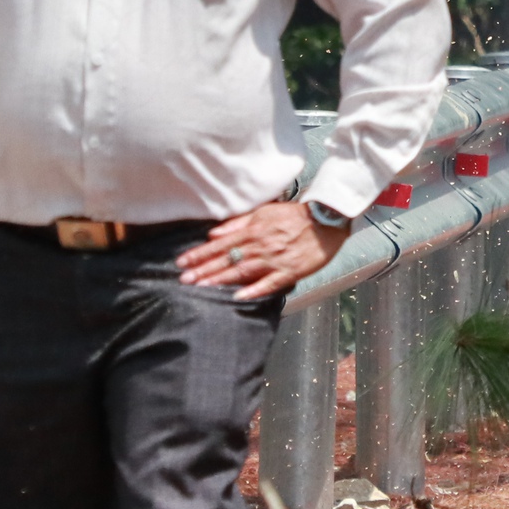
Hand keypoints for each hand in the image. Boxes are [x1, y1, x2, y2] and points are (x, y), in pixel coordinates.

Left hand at [177, 201, 349, 299]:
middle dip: (203, 270)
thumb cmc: (295, 215)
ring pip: (243, 271)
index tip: (181, 262)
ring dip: (220, 280)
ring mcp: (275, 260)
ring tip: (201, 288)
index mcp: (253, 231)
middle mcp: (261, 246)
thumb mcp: (264, 211)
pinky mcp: (290, 271)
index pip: (220, 244)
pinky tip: (238, 297)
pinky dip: (254, 290)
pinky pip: (269, 283)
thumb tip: (214, 233)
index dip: (200, 254)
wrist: (327, 218)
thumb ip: (238, 223)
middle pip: (227, 259)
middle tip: (183, 279)